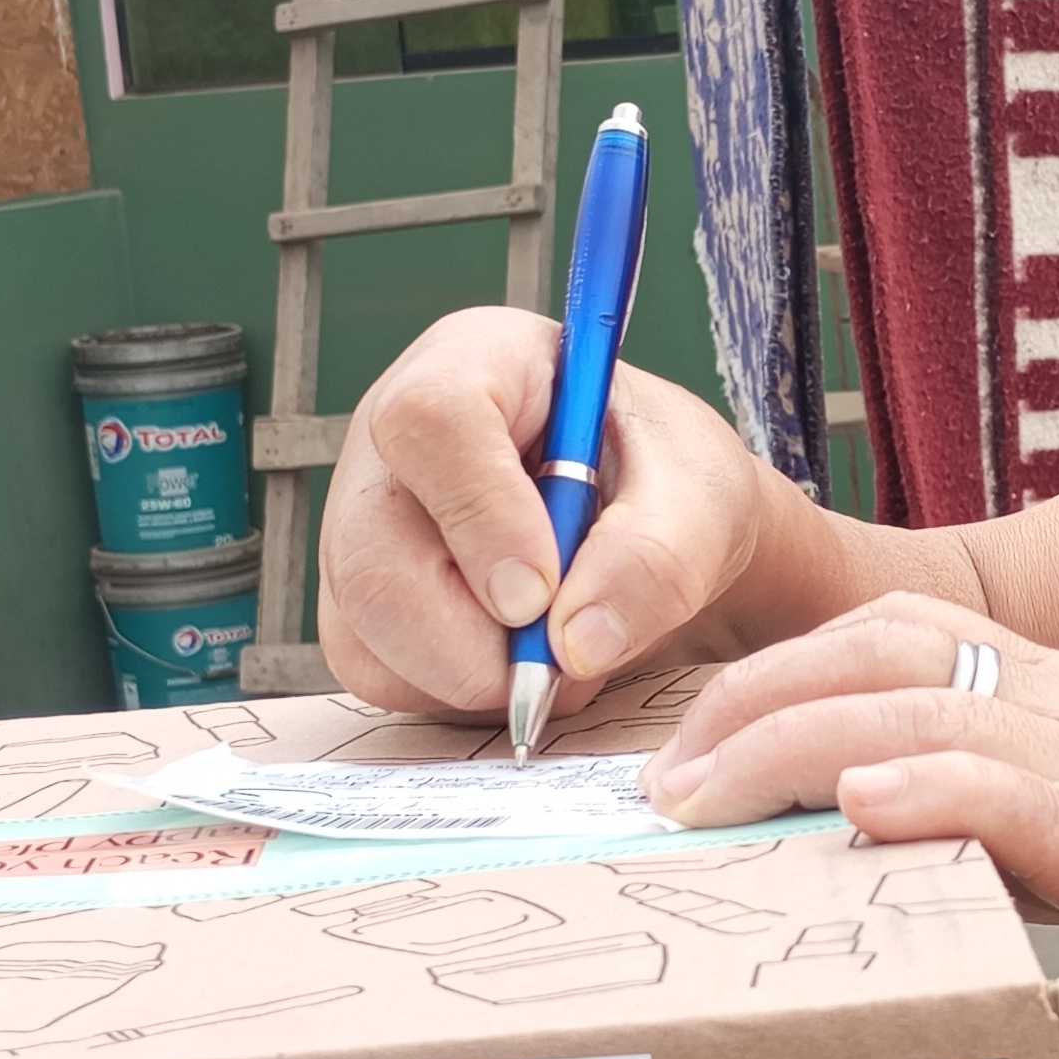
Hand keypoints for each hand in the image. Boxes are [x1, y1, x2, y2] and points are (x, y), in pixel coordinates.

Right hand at [319, 307, 770, 718]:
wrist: (657, 527)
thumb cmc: (668, 481)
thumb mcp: (700, 499)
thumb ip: (656, 558)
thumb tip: (578, 642)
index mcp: (477, 362)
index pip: (433, 420)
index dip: (482, 516)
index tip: (540, 593)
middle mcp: (394, 442)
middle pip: (373, 554)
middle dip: (474, 641)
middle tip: (567, 660)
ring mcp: (362, 525)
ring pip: (367, 631)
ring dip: (476, 675)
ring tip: (564, 646)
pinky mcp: (358, 604)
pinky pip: (380, 674)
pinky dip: (459, 695)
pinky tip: (522, 660)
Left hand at [641, 591, 1058, 1058]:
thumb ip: (1025, 832)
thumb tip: (908, 847)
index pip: (908, 638)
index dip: (784, 671)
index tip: (691, 739)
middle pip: (895, 650)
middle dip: (757, 698)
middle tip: (660, 778)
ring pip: (944, 714)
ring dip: (804, 742)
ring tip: (708, 797)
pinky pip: (1044, 804)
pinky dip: (945, 793)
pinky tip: (867, 805)